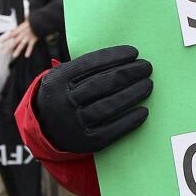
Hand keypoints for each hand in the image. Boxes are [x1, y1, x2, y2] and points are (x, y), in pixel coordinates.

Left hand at [5, 21, 39, 58]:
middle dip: (8, 47)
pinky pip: (30, 47)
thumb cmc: (32, 21)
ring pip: (21, 45)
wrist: (39, 22)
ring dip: (17, 50)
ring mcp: (27, 38)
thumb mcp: (24, 22)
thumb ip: (18, 26)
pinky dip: (29, 51)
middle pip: (14, 42)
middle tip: (3, 52)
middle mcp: (22, 35)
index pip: (10, 35)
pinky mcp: (33, 40)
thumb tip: (12, 28)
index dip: (4, 39)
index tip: (0, 42)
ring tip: (14, 56)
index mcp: (19, 30)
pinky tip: (26, 56)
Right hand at [34, 45, 152, 153]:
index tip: (134, 52)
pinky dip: (129, 121)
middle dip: (127, 73)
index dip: (113, 56)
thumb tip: (123, 57)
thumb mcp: (63, 77)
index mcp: (57, 80)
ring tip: (148, 85)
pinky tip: (143, 111)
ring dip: (131, 94)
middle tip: (146, 67)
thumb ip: (84, 68)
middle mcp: (63, 102)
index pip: (88, 64)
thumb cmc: (66, 94)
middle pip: (100, 84)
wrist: (46, 129)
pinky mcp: (85, 142)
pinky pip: (110, 131)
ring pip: (106, 107)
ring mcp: (73, 124)